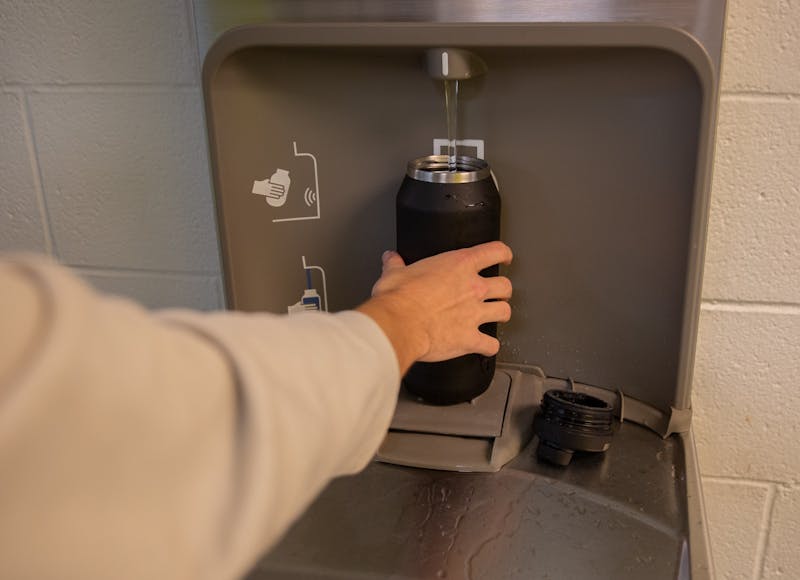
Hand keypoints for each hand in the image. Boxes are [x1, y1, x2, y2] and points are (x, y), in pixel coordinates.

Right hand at [356, 241, 512, 373]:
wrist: (398, 324)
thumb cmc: (398, 298)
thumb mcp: (394, 274)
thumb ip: (396, 265)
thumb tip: (391, 259)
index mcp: (458, 265)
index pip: (495, 252)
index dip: (503, 254)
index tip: (503, 258)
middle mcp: (472, 288)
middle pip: (505, 286)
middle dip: (503, 290)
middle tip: (497, 293)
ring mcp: (474, 314)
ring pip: (504, 312)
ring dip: (500, 314)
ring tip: (495, 317)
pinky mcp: (470, 339)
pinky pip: (491, 345)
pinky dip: (489, 347)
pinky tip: (485, 347)